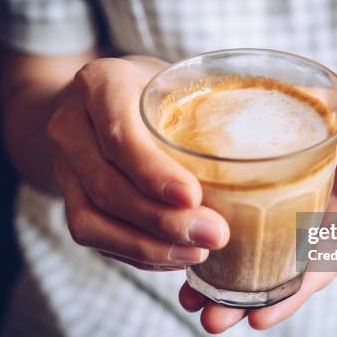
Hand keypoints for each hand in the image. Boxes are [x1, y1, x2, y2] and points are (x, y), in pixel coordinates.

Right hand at [47, 56, 229, 269]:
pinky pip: (93, 235)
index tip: (194, 197)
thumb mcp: (174, 81)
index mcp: (100, 84)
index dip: (154, 172)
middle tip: (214, 235)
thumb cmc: (151, 90)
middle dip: (162, 221)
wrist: (94, 103)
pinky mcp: (68, 197)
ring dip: (147, 246)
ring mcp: (63, 166)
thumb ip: (206, 106)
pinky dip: (136, 253)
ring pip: (91, 221)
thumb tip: (273, 141)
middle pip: (108, 186)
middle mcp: (71, 125)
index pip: (120, 135)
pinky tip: (175, 255)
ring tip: (198, 254)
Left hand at [179, 100, 336, 332]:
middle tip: (205, 317)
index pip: (311, 277)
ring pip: (250, 248)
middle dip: (238, 299)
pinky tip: (191, 237)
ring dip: (219, 274)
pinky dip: (219, 228)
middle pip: (271, 272)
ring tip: (186, 294)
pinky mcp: (272, 186)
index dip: (285, 300)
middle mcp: (308, 232)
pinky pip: (243, 209)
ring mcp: (287, 210)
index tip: (256, 319)